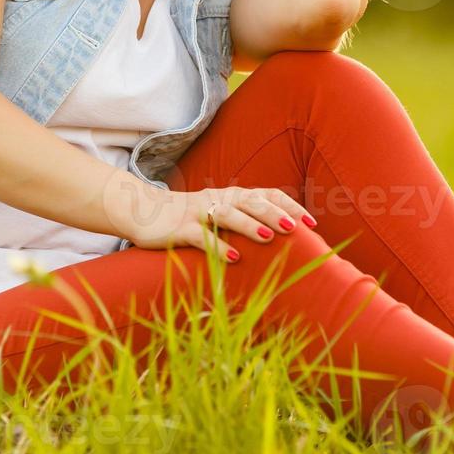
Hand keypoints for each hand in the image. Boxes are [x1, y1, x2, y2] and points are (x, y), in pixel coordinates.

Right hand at [123, 186, 316, 259]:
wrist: (142, 211)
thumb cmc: (188, 217)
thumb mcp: (218, 213)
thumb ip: (244, 218)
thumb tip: (280, 236)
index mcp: (231, 195)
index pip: (266, 194)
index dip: (290, 206)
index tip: (312, 224)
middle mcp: (218, 199)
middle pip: (251, 201)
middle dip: (275, 214)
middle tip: (296, 228)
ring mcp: (198, 212)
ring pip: (228, 215)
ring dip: (250, 226)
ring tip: (269, 238)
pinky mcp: (180, 228)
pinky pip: (202, 236)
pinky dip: (219, 246)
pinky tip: (234, 258)